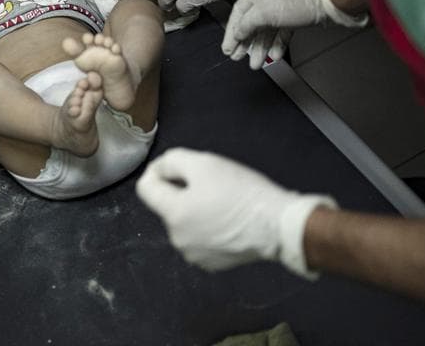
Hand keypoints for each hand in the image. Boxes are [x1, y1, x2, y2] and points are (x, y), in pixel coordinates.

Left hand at [136, 148, 335, 277]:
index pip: (145, 189)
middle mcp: (177, 239)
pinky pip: (201, 238)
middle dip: (182, 192)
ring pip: (185, 222)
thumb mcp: (204, 163)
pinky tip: (229, 220)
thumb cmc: (241, 192)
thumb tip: (158, 170)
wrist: (279, 225)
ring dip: (196, 210)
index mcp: (172, 215)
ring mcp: (195, 255)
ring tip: (223, 202)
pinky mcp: (213, 264)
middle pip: (168, 206)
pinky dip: (209, 227)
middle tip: (212, 184)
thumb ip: (172, 162)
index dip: (157, 172)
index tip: (177, 167)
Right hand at [222, 0, 368, 69]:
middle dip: (246, 42)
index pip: (239, 11)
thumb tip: (237, 32)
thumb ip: (247, 23)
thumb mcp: (265, 11)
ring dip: (261, 47)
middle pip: (253, 22)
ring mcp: (285, 5)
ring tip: (255, 62)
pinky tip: (274, 55)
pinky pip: (283, 32)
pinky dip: (278, 44)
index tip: (228, 47)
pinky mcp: (298, 16)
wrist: (333, 0)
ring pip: (268, 30)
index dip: (232, 31)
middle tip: (238, 57)